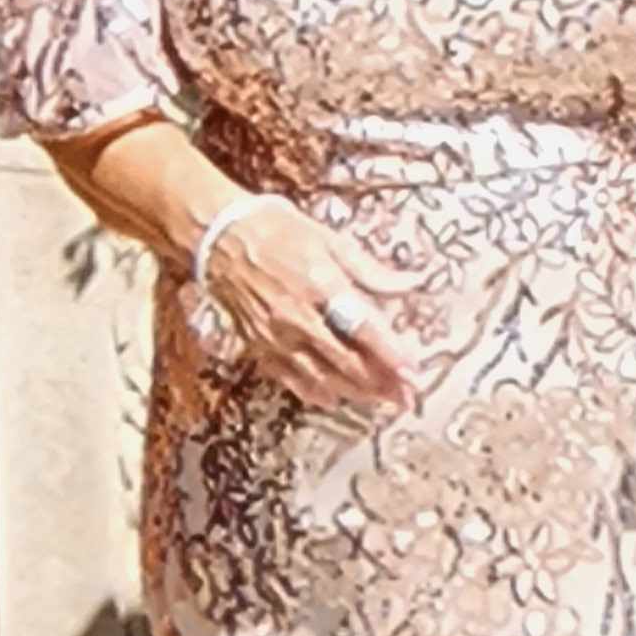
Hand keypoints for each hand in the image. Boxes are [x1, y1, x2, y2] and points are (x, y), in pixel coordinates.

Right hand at [196, 200, 424, 412]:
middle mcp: (298, 316)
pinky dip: (315, 392)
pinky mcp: (259, 345)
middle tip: (407, 397)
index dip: (391, 354)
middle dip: (381, 383)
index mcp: (321, 285)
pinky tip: (335, 399)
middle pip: (347, 361)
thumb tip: (412, 283)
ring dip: (355, 393)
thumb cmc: (280, 233)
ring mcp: (276, 336)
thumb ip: (371, 270)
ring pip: (322, 376)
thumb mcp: (331, 240)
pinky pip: (290, 378)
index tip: (414, 372)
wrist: (221, 238)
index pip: (364, 328)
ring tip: (382, 402)